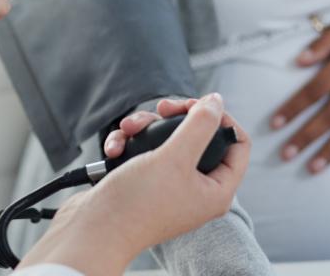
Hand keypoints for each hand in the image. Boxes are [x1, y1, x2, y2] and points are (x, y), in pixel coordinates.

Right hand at [19, 94, 250, 274]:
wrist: (92, 229)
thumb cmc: (138, 203)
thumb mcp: (175, 157)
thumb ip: (200, 125)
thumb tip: (216, 101)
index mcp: (216, 189)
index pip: (237, 144)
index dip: (221, 118)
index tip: (194, 106)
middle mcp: (196, 188)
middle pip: (199, 136)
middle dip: (175, 117)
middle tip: (161, 109)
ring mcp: (169, 185)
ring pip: (167, 139)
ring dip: (145, 127)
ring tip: (128, 128)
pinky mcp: (144, 182)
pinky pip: (144, 150)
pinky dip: (129, 143)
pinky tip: (115, 148)